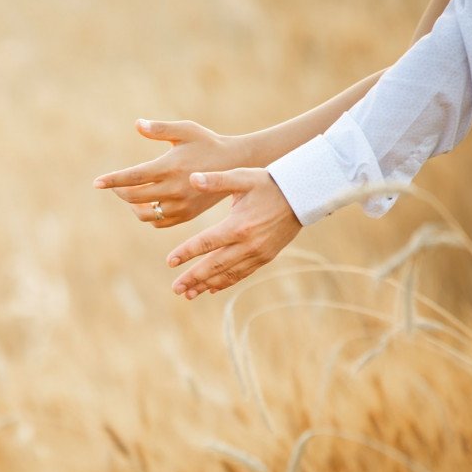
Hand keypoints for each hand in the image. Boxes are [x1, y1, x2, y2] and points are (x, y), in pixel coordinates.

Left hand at [94, 120, 252, 227]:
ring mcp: (181, 205)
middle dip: (119, 192)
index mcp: (170, 167)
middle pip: (134, 198)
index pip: (132, 177)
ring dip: (133, 206)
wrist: (235, 165)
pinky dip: (149, 216)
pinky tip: (148, 204)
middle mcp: (174, 189)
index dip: (112, 181)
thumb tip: (137, 124)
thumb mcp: (185, 130)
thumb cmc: (207, 143)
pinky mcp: (186, 215)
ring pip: (145, 214)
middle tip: (116, 186)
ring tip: (131, 196)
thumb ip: (159, 129)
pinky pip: (159, 223)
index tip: (96, 183)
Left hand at [167, 168, 301, 298]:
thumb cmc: (268, 183)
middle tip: (175, 288)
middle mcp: (248, 244)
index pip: (206, 242)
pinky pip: (242, 273)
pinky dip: (226, 282)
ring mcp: (258, 253)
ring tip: (188, 294)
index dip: (186, 252)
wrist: (302, 196)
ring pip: (228, 273)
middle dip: (193, 277)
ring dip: (206, 284)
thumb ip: (216, 180)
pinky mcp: (265, 258)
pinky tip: (211, 289)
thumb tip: (192, 178)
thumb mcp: (243, 177)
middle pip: (215, 264)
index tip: (169, 261)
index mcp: (239, 225)